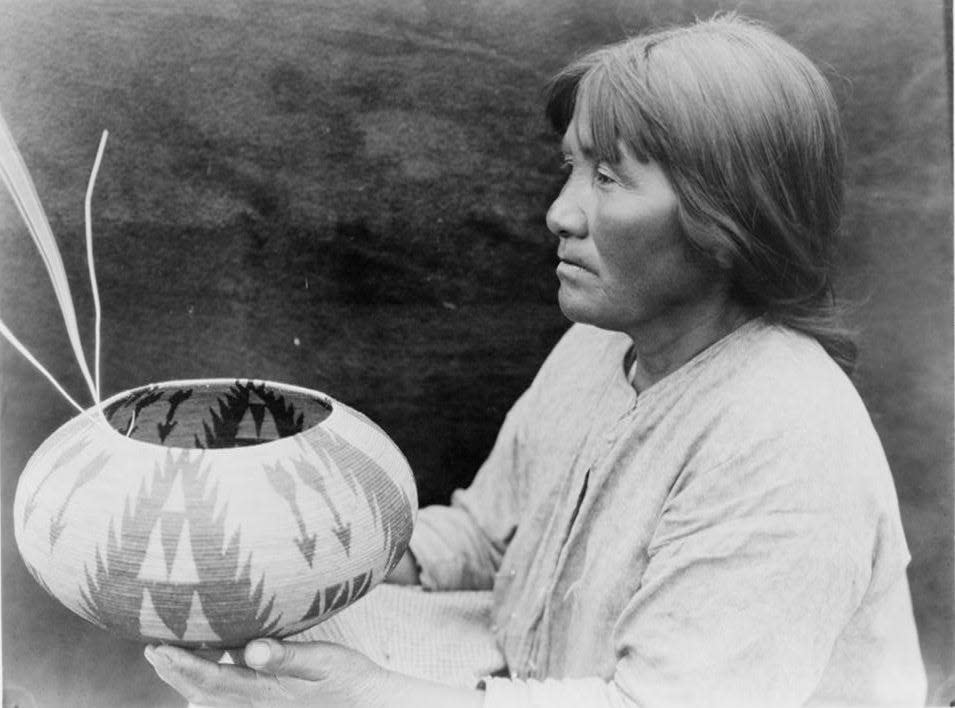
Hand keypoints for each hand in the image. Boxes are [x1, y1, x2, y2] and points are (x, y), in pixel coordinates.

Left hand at [144, 639, 398, 706]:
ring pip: (213, 700)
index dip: (181, 664)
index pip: (211, 677)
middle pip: (205, 690)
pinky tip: (200, 693)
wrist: (369, 706)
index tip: (156, 648)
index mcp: (264, 690)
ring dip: (187, 681)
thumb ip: (286, 656)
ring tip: (166, 663)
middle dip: (176, 671)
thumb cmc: (350, 680)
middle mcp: (257, 704)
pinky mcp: (272, 706)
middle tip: (151, 650)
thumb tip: (250, 649)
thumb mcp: (324, 661)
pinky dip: (209, 695)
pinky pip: (229, 704)